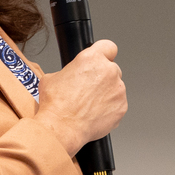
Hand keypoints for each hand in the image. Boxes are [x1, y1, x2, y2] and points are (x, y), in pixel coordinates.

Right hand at [35, 40, 126, 156]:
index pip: (108, 46)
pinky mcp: (122, 106)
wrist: (62, 127)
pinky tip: (95, 114)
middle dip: (103, 77)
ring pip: (115, 87)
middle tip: (89, 89)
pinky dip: (110, 108)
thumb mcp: (52, 77)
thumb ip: (69, 71)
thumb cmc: (56, 104)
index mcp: (91, 58)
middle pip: (111, 69)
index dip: (104, 53)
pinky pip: (118, 104)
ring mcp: (118, 89)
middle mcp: (108, 70)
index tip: (102, 59)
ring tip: (89, 105)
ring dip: (106, 93)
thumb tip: (71, 75)